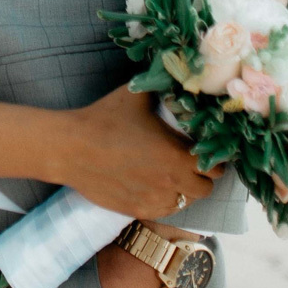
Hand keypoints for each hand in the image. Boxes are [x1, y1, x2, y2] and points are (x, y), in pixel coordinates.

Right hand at [63, 84, 220, 219]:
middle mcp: (171, 183)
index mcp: (177, 156)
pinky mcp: (138, 211)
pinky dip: (164, 199)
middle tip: (188, 162)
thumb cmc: (104, 119)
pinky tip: (152, 183)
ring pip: (185, 202)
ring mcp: (155, 201)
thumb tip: (175, 77)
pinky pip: (164, 211)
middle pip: (205, 190)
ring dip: (183, 189)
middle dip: (201, 177)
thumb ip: (161, 88)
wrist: (71, 148)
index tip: (204, 151)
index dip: (214, 160)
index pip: (216, 168)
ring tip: (168, 172)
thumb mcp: (136, 96)